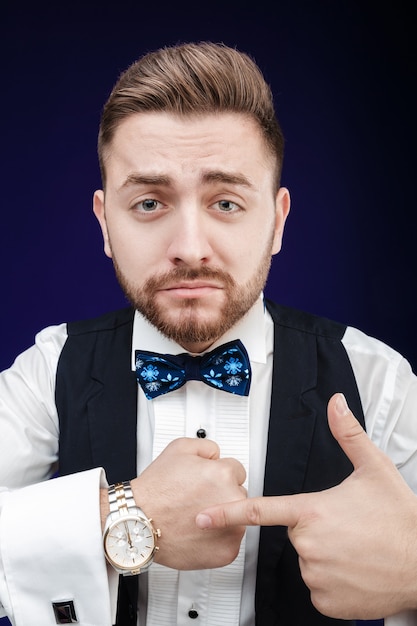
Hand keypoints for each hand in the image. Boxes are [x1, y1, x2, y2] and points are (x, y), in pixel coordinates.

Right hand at [132, 437, 246, 569]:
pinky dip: (217, 539)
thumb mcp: (179, 448)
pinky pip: (230, 541)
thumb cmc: (155, 491)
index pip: (237, 471)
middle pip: (238, 494)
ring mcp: (232, 529)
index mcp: (224, 474)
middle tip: (197, 500)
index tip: (207, 483)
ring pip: (236, 519)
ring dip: (222, 518)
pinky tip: (197, 533)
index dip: (218, 475)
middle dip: (222, 496)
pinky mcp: (227, 552)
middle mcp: (233, 501)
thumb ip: (207, 447)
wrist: (139, 523)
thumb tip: (218, 455)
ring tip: (194, 517)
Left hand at [196, 393, 416, 618]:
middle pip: (296, 535)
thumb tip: (336, 404)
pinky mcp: (326, 600)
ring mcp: (316, 575)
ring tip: (355, 548)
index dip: (229, 512)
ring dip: (324, 556)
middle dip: (315, 531)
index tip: (203, 516)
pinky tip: (354, 570)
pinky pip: (317, 587)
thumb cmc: (400, 518)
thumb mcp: (374, 468)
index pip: (261, 509)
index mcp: (313, 510)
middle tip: (348, 528)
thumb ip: (348, 434)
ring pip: (308, 561)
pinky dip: (331, 580)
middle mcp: (309, 544)